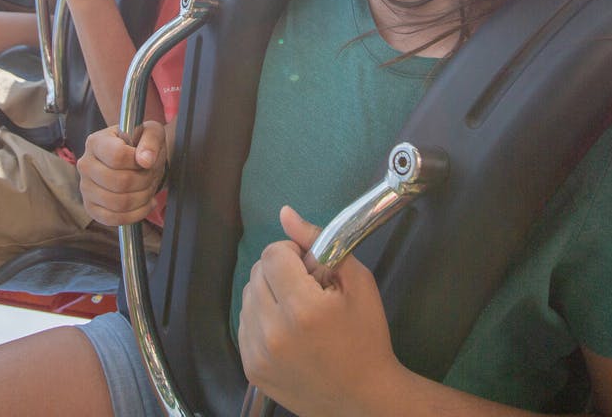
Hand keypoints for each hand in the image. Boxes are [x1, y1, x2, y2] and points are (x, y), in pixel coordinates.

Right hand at [78, 122, 166, 224]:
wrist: (134, 160)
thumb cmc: (140, 144)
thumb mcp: (151, 133)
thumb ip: (151, 140)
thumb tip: (145, 160)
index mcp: (95, 142)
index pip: (117, 156)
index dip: (138, 161)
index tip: (145, 159)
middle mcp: (85, 165)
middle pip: (120, 182)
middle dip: (144, 181)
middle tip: (151, 175)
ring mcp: (85, 188)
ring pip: (118, 202)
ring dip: (142, 198)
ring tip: (148, 188)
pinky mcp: (91, 208)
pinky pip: (113, 219)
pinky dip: (135, 214)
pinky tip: (144, 203)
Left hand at [238, 207, 399, 415]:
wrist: (364, 397)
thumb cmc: (366, 337)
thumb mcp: (358, 282)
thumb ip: (320, 243)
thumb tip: (285, 213)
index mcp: (302, 308)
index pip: (273, 254)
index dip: (294, 253)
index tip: (312, 267)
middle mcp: (273, 332)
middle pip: (257, 272)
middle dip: (280, 272)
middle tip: (308, 290)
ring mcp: (257, 354)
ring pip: (247, 297)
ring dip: (269, 294)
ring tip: (298, 312)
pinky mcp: (250, 369)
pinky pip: (244, 324)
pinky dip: (262, 319)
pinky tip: (288, 331)